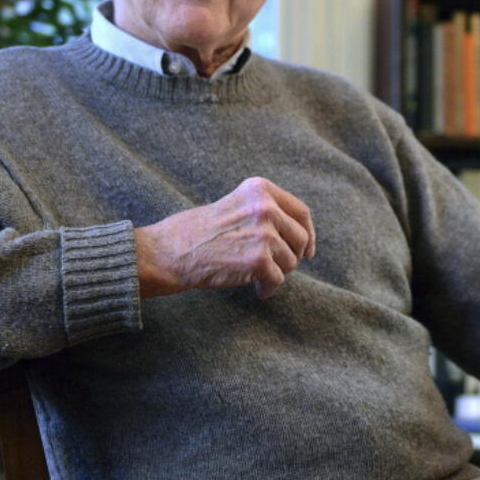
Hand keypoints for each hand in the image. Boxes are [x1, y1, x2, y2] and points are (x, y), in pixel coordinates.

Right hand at [133, 177, 315, 299]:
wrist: (171, 251)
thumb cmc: (199, 232)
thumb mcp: (237, 205)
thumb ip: (266, 212)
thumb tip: (302, 237)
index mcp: (260, 189)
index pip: (301, 212)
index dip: (308, 234)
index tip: (307, 250)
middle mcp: (265, 207)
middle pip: (300, 239)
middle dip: (291, 257)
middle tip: (274, 267)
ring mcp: (263, 233)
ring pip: (290, 262)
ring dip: (276, 273)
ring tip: (256, 276)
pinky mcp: (259, 260)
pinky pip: (277, 280)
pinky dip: (268, 289)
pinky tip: (257, 290)